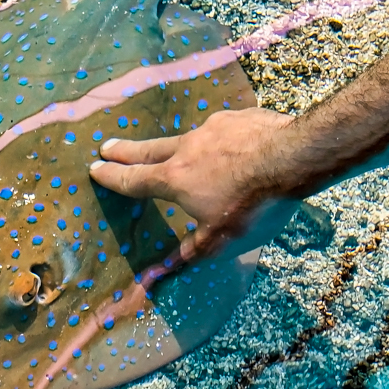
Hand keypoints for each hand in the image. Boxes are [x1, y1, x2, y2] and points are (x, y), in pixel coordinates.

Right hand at [89, 107, 297, 260]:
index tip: (95, 169)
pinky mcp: (238, 117)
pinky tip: (231, 145)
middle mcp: (187, 148)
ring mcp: (213, 128)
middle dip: (126, 151)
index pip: (135, 179)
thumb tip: (162, 271)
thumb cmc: (254, 204)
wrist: (293, 157)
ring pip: (188, 138)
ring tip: (179, 150)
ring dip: (178, 146)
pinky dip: (218, 140)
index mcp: (175, 178)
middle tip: (108, 146)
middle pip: (149, 149)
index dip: (113, 177)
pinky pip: (221, 130)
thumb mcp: (221, 238)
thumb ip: (191, 251)